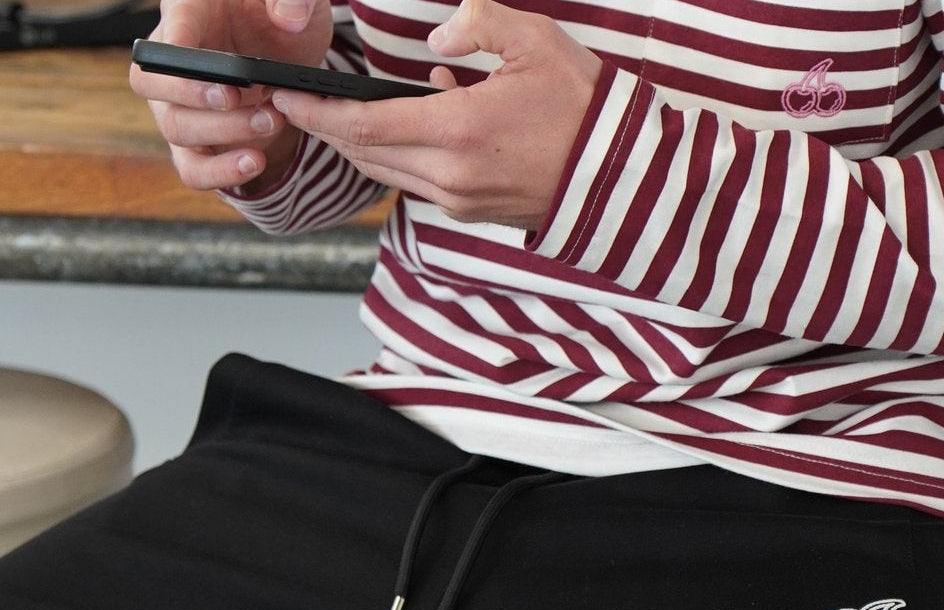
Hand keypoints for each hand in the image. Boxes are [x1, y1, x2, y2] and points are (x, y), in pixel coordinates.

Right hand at [129, 0, 332, 191]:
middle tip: (240, 97)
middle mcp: (172, 59)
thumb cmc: (284, 17)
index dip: (181, 51)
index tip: (218, 71)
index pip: (169, 24)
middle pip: (150, 83)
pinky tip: (254, 163)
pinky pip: (192, 168)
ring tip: (271, 123)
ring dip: (223, 132)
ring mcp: (180, 104)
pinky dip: (219, 174)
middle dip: (195, 97)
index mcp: (189, 10)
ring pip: (175, 127)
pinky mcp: (200, 141)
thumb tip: (290, 19)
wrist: (294, 56)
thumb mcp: (300, 0)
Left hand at [267, 0, 602, 230]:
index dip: (315, 114)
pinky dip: (400, 156)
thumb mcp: (532, 41)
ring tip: (342, 114)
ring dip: (360, 146)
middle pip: (365, 156)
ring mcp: (461, 202)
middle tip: (298, 102)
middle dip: (327, 130)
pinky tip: (411, 126)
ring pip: (387, 174)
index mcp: (458, 133)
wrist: (621, 176)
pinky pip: (418, 184)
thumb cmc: (582, 107)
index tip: (283, 96)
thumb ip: (475, 23)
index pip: (363, 128)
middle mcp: (451, 178)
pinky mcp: (473, 214)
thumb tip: (434, 37)